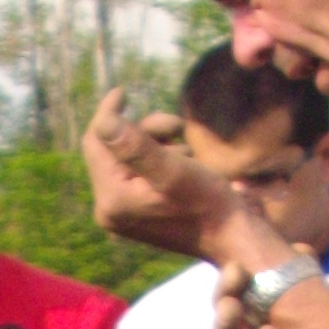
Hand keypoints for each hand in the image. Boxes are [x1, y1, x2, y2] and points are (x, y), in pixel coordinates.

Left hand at [83, 89, 244, 258]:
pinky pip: (141, 171)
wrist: (233, 237)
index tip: (123, 91)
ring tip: (188, 153)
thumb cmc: (208, 204)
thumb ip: (134, 146)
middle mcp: (110, 209)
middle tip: (178, 127)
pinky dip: (163, 160)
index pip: (95, 143)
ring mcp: (124, 212)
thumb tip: (102, 121)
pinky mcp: (140, 211)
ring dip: (159, 144)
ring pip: (130, 157)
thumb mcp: (172, 170)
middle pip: (112, 149)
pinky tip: (187, 167)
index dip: (108, 113)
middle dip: (145, 132)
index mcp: (110, 200)